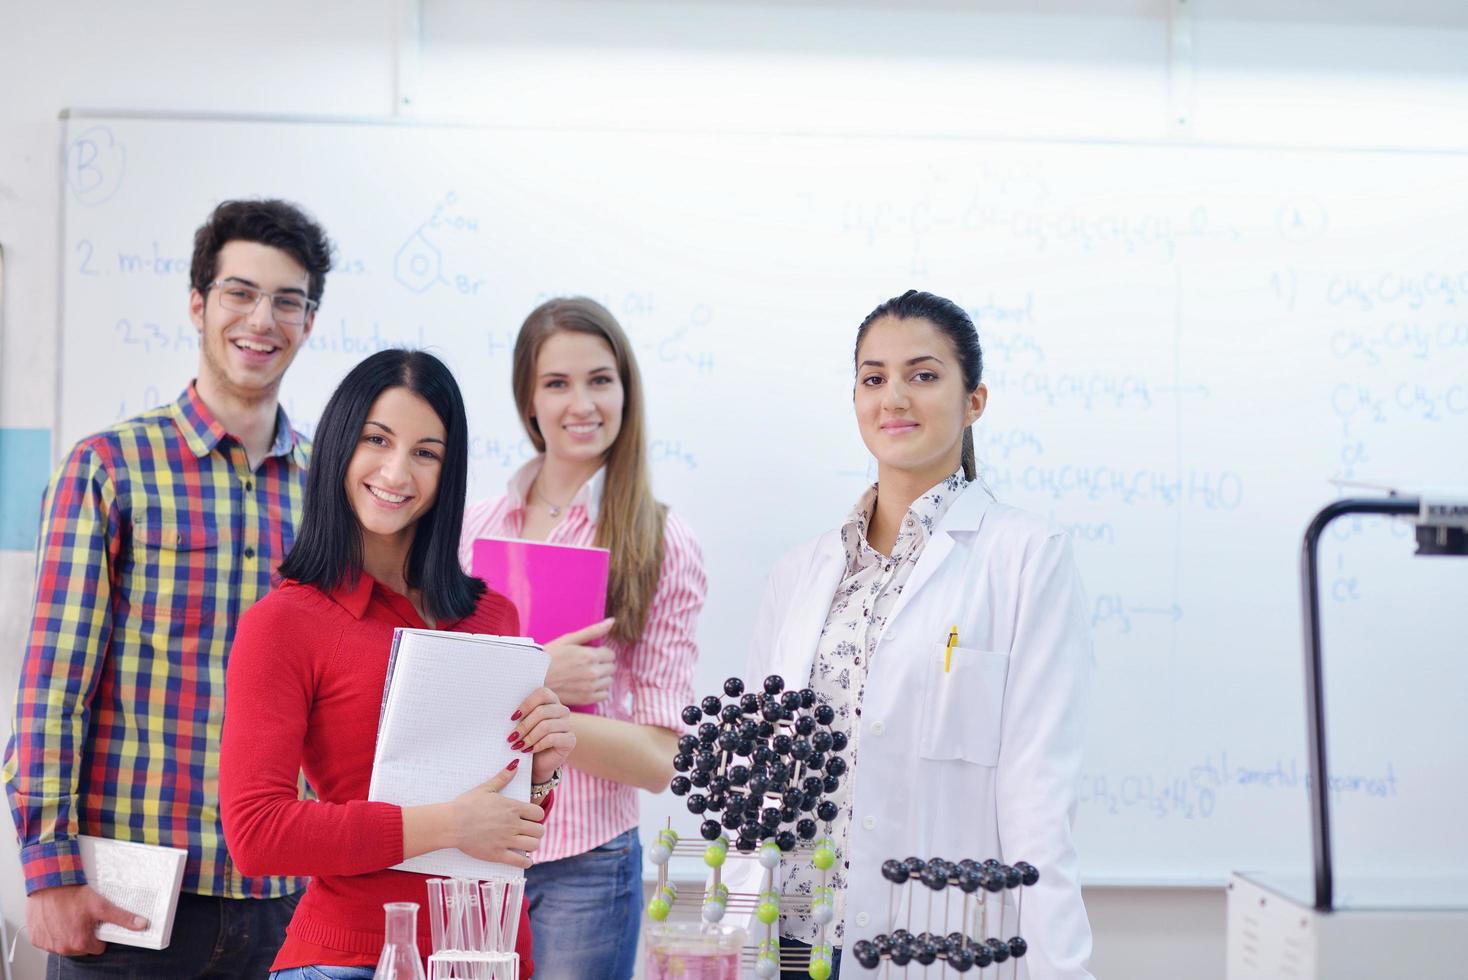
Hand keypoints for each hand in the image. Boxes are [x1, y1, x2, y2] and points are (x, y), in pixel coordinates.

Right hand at [27, 883, 147, 955]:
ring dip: (67, 934)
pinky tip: (57, 918)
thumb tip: (141, 924)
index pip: (96, 948)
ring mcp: (48, 944)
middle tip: (83, 917)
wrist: (49, 884)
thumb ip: (122, 918)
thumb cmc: (73, 894)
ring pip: (64, 944)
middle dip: (83, 935)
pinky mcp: (36, 938)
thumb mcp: (102, 906)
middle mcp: (62, 947)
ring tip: (70, 916)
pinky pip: (48, 940)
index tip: (96, 924)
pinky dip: (53, 932)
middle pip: (80, 948)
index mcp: (79, 943)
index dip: (98, 935)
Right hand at [449, 761, 545, 867]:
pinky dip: (526, 862)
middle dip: (536, 831)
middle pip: (539, 830)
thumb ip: (503, 778)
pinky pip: (520, 862)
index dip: (537, 816)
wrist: (451, 823)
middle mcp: (513, 824)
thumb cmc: (466, 804)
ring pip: (533, 845)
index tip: (531, 818)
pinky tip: (525, 860)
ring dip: (532, 845)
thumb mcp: (485, 788)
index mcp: (512, 807)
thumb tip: (515, 765)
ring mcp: (506, 840)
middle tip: (529, 831)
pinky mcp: (498, 854)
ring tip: (526, 844)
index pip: (538, 813)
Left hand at [511, 687, 575, 783]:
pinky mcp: (570, 740)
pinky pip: (552, 739)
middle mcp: (562, 710)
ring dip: (528, 737)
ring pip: (546, 726)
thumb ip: (519, 715)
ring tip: (518, 746)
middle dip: (524, 726)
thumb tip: (505, 711)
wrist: (539, 762)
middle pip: (542, 711)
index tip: (513, 717)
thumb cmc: (528, 739)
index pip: (542, 693)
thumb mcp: (522, 725)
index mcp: (551, 700)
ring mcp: (568, 725)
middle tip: (511, 737)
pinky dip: (537, 745)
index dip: (527, 704)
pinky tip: (529, 750)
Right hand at [542, 618, 615, 704]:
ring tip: (585, 674)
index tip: (589, 654)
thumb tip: (612, 621)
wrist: (532, 678)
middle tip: (585, 664)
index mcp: (589, 655)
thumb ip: (593, 631)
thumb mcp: (569, 639)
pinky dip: (598, 690)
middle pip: (611, 668)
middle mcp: (592, 672)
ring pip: (609, 681)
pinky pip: (604, 695)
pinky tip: (586, 685)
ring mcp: (590, 687)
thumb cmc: (549, 656)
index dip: (601, 653)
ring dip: (601, 677)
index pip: (611, 654)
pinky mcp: (586, 699)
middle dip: (602, 664)